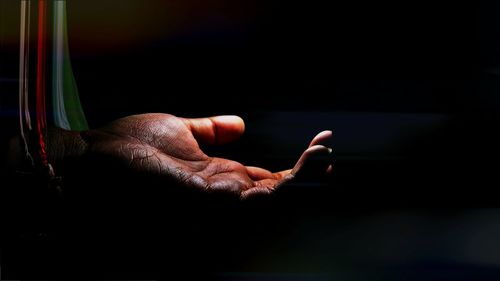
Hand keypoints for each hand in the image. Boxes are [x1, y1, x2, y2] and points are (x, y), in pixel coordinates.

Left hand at [77, 113, 332, 198]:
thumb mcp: (179, 129)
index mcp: (217, 175)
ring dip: (304, 177)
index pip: (264, 178)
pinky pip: (261, 197)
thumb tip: (241, 123)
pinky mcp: (216, 200)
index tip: (317, 145)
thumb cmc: (128, 147)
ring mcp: (221, 200)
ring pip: (275, 199)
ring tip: (325, 154)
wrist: (94, 160)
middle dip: (306, 176)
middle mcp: (224, 193)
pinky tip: (306, 160)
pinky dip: (289, 180)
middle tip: (330, 154)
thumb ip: (211, 130)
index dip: (293, 167)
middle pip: (275, 193)